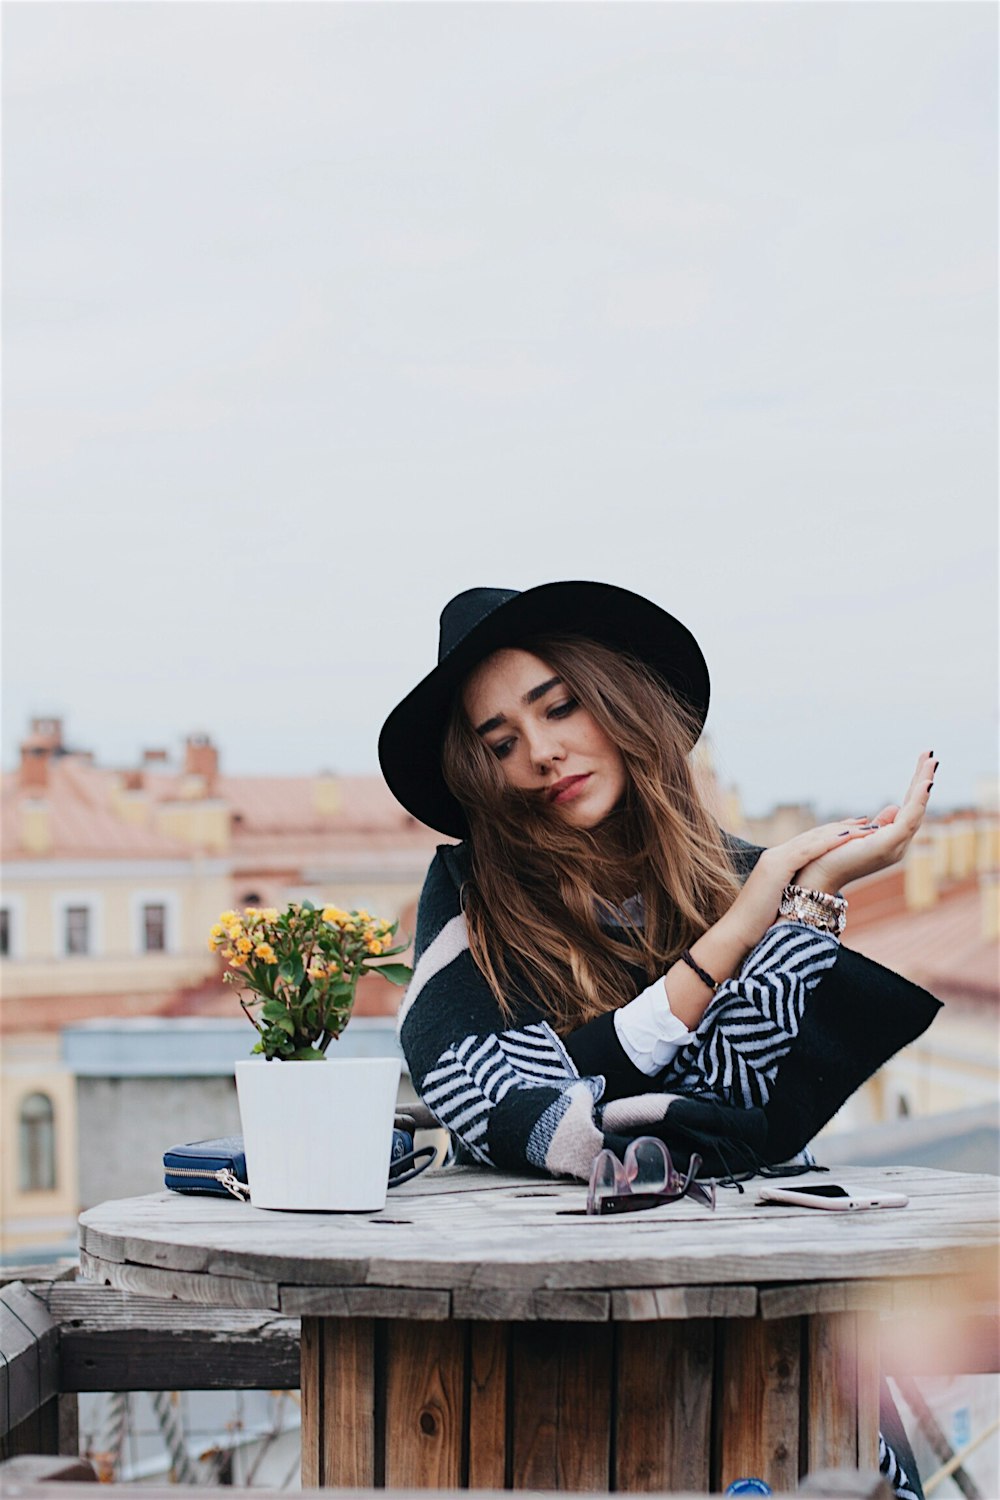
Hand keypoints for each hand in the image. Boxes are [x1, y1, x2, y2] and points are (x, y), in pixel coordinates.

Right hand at [723, 817, 882, 950]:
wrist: (736, 932)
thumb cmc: (756, 925)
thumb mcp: (778, 903)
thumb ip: (793, 893)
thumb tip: (810, 899)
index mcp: (776, 863)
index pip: (808, 843)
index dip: (832, 835)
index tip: (853, 831)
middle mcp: (776, 855)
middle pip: (814, 835)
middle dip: (841, 827)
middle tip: (865, 821)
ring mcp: (776, 859)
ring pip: (814, 839)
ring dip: (842, 831)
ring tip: (865, 826)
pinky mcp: (778, 867)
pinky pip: (809, 850)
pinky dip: (829, 842)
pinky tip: (848, 837)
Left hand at [793, 751, 936, 895]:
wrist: (817, 877)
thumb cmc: (832, 856)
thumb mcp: (860, 833)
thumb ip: (880, 824)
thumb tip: (895, 807)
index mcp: (892, 840)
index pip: (908, 808)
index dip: (916, 787)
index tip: (923, 762)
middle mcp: (898, 845)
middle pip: (916, 807)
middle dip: (924, 780)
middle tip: (931, 755)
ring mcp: (894, 846)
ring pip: (916, 811)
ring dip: (924, 785)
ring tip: (932, 762)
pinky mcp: (886, 846)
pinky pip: (908, 819)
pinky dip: (917, 801)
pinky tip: (924, 783)